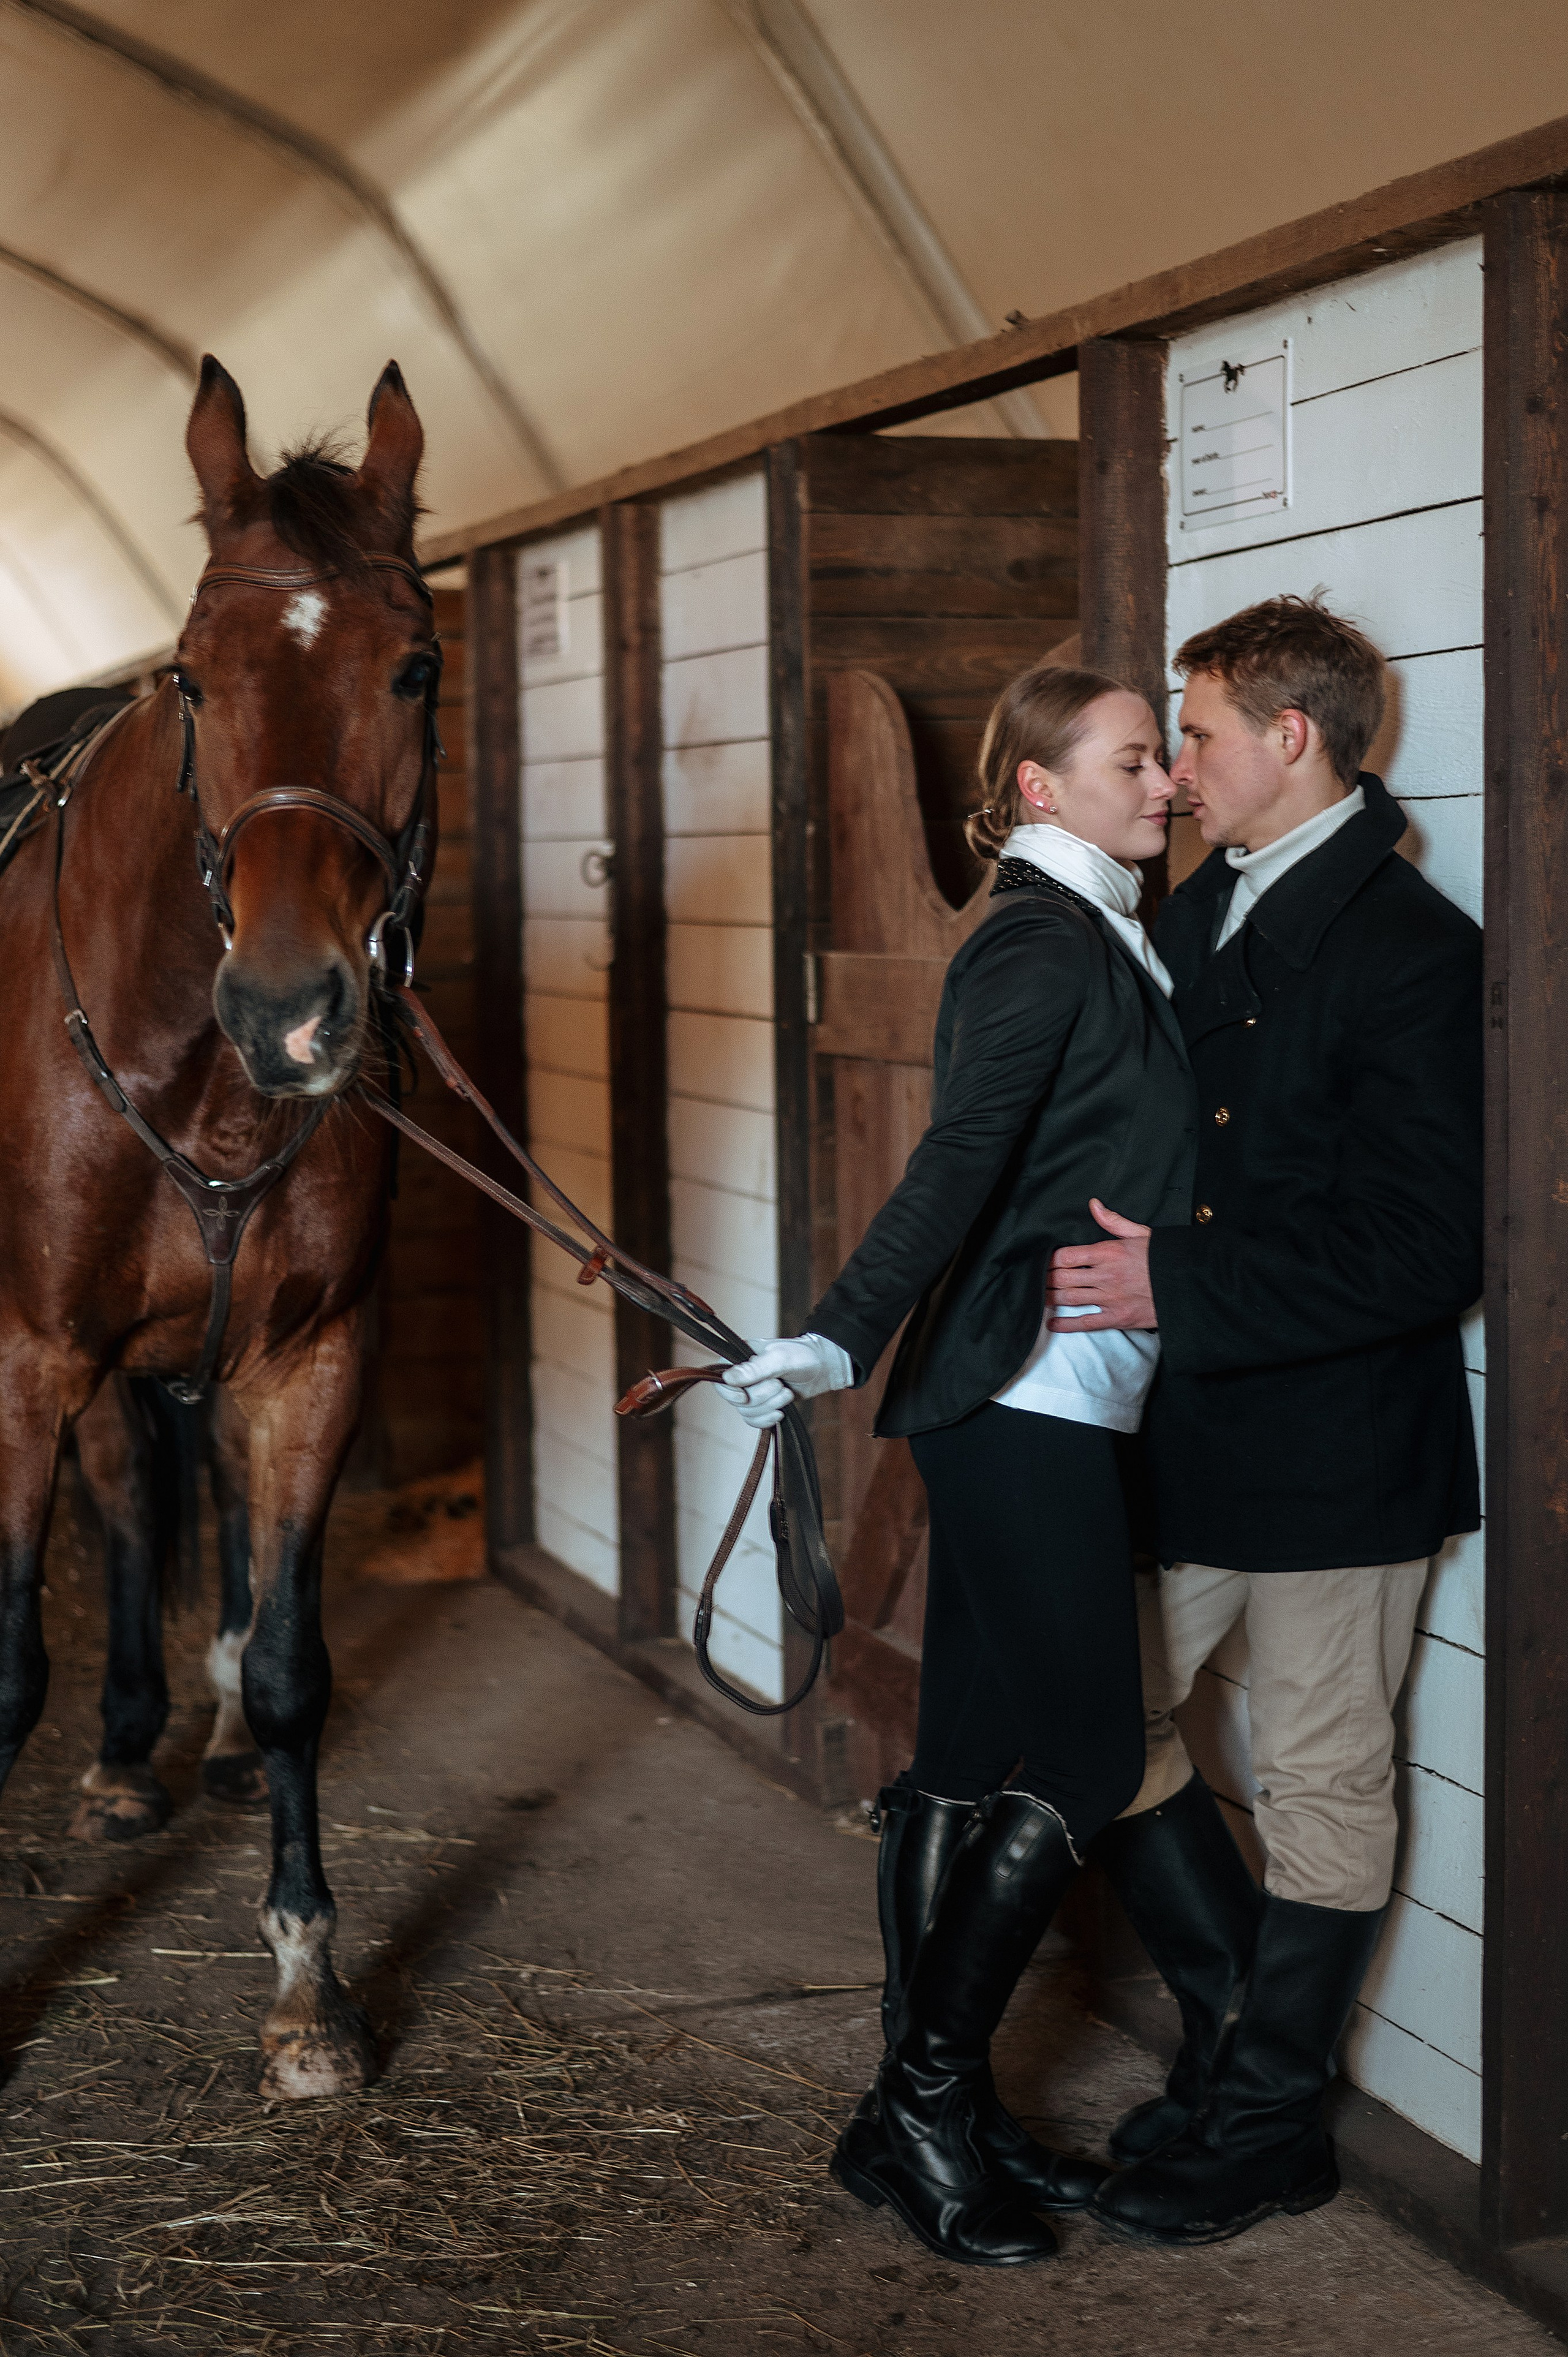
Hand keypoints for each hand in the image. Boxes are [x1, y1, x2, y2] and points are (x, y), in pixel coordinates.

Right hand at [715, 1333, 855, 1429]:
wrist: (822, 1368)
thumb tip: (728, 1378)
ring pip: (746, 1412)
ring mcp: (752, 1392)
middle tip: (780, 1385)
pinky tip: (780, 1413)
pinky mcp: (762, 1405)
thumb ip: (755, 1369)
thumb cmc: (802, 1356)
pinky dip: (767, 1419)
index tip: (744, 1396)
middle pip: (736, 1400)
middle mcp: (742, 1376)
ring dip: (769, 1407)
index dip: (730, 1392)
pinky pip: (754, 1421)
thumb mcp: (780, 1358)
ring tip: (786, 1394)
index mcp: (739, 1357)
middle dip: (761, 1397)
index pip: (720, 1380)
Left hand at [1046, 1199, 1156, 1330]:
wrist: (1189, 1285)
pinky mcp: (1117, 1318)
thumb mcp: (1141, 1233)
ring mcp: (1111, 1299)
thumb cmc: (1165, 1258)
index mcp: (1110, 1253)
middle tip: (1037, 1278)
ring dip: (1050, 1297)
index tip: (1044, 1260)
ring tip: (1040, 1296)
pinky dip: (1066, 1324)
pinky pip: (1085, 1323)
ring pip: (1069, 1298)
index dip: (1051, 1259)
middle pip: (1063, 1278)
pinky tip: (1052, 1323)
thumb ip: (1113, 1221)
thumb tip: (1094, 1204)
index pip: (1067, 1255)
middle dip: (1046, 1278)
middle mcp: (1106, 1276)